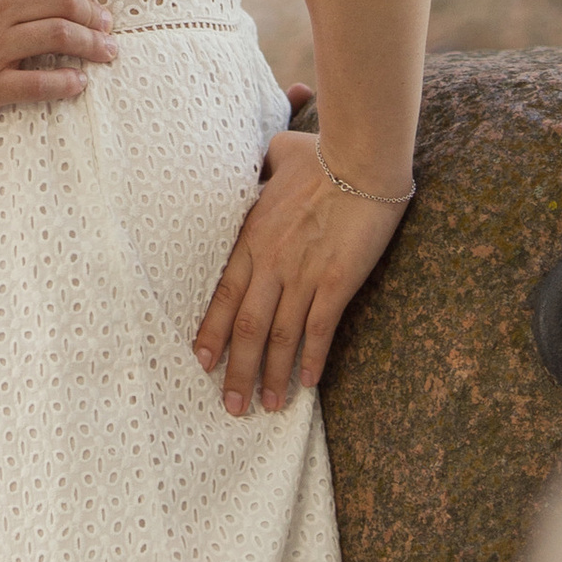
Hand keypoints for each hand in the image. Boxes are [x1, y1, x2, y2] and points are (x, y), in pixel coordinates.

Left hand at [194, 133, 408, 416]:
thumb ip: (262, 167)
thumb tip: (260, 162)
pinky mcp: (337, 281)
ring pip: (279, 336)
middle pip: (246, 326)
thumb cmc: (321, 154)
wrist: (360, 158)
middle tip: (231, 407)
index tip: (201, 362)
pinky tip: (308, 383)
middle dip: (236, 370)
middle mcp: (272, 262)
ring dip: (272, 374)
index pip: (223, 294)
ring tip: (266, 405)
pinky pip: (319, 329)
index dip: (211, 332)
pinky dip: (312, 358)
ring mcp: (304, 274)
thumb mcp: (277, 156)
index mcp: (253, 236)